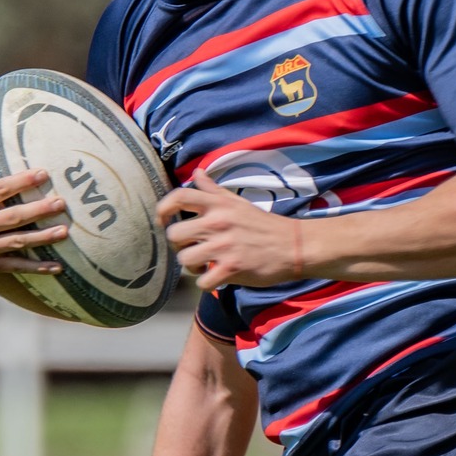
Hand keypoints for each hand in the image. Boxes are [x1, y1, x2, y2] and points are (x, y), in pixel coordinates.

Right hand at [0, 147, 68, 289]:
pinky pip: (16, 267)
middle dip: (38, 210)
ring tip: (64, 231)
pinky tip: (57, 266)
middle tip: (61, 203)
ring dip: (42, 238)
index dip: (20, 182)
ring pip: (17, 242)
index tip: (43, 174)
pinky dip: (37, 268)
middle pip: (12, 217)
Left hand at [158, 169, 307, 290]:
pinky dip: (206, 283)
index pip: (179, 197)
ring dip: (191, 266)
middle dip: (179, 245)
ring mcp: (224, 246)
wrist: (293, 245)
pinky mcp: (232, 268)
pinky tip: (216, 278)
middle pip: (174, 234)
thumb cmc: (262, 224)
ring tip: (204, 265)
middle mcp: (218, 222)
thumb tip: (197, 172)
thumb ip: (213, 190)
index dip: (163, 209)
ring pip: (185, 260)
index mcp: (218, 205)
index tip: (162, 220)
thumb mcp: (237, 202)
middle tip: (191, 248)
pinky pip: (202, 281)